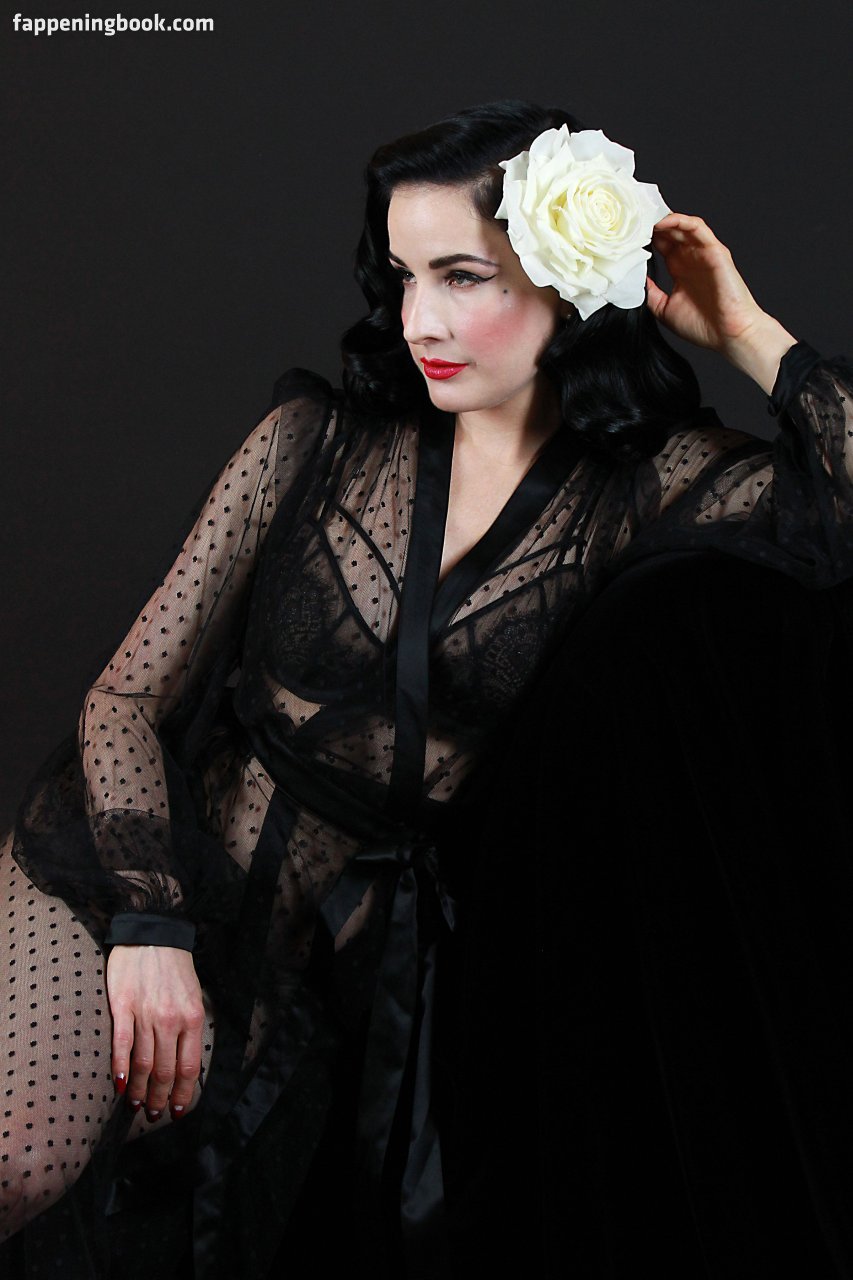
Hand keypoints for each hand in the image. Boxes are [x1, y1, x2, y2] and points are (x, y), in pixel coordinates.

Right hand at [107, 944, 204, 1121]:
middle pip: (165, 1070)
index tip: (177, 1110)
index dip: (183, 1093)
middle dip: (161, 1098)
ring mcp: (146, 1012)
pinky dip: (120, 1067)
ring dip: (140, 1089)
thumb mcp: (194, 996)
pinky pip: (122, 1043)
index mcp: (193, 1017)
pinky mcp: (123, 1005)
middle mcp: (171, 1018)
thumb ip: (190, 1028)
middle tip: (155, 1114)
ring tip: (137, 1105)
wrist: (154, 933)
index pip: (189, 1067)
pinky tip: (120, 1085)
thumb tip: (185, 1063)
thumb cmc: (175, 966)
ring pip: (143, 1062)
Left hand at [646, 212, 796, 392]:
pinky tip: (664, 222)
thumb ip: (651, 293)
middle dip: (651, 223)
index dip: (645, 237)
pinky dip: (680, 221)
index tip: (627, 235)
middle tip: (632, 220)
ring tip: (645, 216)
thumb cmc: (703, 326)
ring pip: (683, 225)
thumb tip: (635, 280)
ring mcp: (703, 253)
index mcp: (681, 269)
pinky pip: (697, 228)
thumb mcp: (665, 309)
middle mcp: (692, 258)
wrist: (729, 335)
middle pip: (670, 231)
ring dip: (664, 218)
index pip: (662, 244)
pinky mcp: (715, 251)